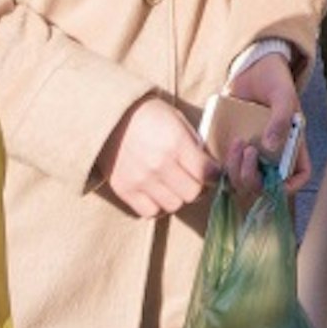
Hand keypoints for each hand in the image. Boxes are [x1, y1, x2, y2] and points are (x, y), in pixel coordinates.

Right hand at [94, 95, 216, 217]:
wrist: (111, 117)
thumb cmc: (150, 115)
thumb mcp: (178, 121)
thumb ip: (193, 145)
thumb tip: (210, 168)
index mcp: (176, 143)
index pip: (206, 173)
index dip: (214, 175)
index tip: (213, 173)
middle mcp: (159, 165)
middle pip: (192, 194)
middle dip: (198, 187)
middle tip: (195, 181)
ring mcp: (141, 180)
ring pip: (173, 205)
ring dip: (178, 197)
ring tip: (175, 186)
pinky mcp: (124, 190)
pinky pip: (150, 212)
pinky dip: (157, 206)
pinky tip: (158, 194)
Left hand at [216, 51, 308, 188]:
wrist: (252, 66)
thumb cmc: (275, 80)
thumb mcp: (284, 96)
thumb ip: (280, 119)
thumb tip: (271, 146)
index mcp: (291, 144)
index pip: (298, 175)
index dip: (291, 186)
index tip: (277, 182)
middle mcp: (272, 154)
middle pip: (265, 185)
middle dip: (254, 177)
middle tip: (248, 151)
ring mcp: (251, 152)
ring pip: (243, 181)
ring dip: (237, 170)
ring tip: (236, 143)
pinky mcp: (231, 147)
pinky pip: (226, 167)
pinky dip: (224, 165)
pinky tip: (227, 145)